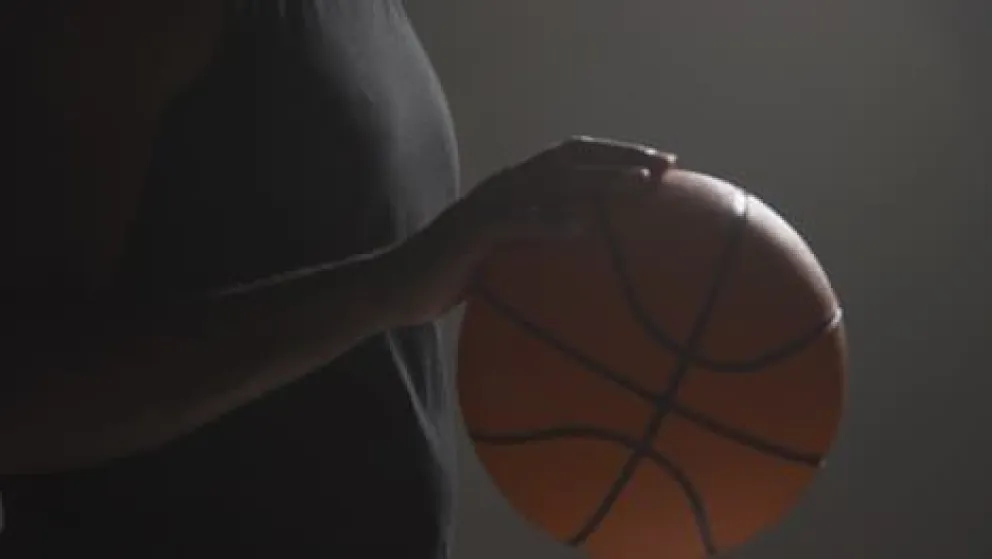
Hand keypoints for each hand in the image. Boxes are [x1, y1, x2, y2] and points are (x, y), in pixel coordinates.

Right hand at [378, 136, 675, 324]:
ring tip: (639, 187)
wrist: (396, 289)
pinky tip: (584, 227)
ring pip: (550, 181)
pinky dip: (550, 220)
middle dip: (621, 157)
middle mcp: (505, 187)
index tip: (662, 167)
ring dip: (596, 181)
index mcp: (515, 190)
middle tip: (666, 166)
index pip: (573, 160)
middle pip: (571, 158)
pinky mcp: (471, 231)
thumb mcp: (504, 264)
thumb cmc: (451, 280)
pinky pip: (515, 221)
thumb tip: (585, 271)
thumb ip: (538, 253)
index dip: (617, 157)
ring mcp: (487, 206)